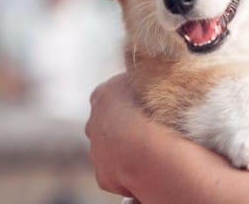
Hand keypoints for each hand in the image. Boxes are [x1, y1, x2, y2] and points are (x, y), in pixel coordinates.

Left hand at [85, 73, 149, 196]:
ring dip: (125, 152)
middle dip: (123, 127)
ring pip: (110, 151)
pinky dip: (128, 174)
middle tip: (149, 130)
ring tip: (150, 153)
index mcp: (102, 95)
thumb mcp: (152, 81)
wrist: (149, 151)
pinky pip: (116, 174)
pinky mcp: (103, 177)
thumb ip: (143, 78)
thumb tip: (149, 72)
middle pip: (107, 123)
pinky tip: (146, 171)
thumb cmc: (155, 112)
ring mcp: (96, 152)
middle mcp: (92, 123)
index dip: (130, 100)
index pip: (113, 94)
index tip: (146, 105)